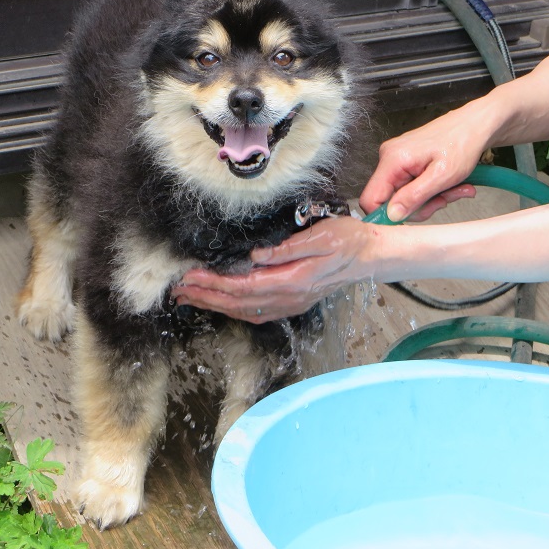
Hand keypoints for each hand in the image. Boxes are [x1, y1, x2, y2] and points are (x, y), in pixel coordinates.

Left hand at [171, 217, 375, 322]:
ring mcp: (289, 304)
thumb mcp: (321, 235)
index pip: (243, 286)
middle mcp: (288, 298)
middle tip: (178, 289)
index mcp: (292, 281)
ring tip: (188, 297)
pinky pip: (255, 313)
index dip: (214, 284)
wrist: (369, 258)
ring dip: (214, 305)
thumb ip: (287, 248)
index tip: (191, 277)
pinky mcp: (290, 303)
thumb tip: (257, 255)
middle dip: (205, 296)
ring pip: (243, 311)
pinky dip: (232, 310)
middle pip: (237, 302)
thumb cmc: (347, 241)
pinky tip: (218, 305)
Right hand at [360, 109, 481, 220]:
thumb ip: (414, 197)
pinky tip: (446, 184)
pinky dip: (429, 191)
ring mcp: (395, 160)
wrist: (475, 124)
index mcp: (393, 160)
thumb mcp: (442, 176)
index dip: (387, 215)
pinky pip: (409, 187)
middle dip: (418, 206)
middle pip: (389, 200)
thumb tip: (392, 215)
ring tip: (453, 189)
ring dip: (429, 199)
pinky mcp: (404, 162)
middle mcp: (388, 158)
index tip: (411, 216)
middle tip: (444, 200)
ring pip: (402, 196)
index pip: (370, 198)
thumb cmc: (464, 142)